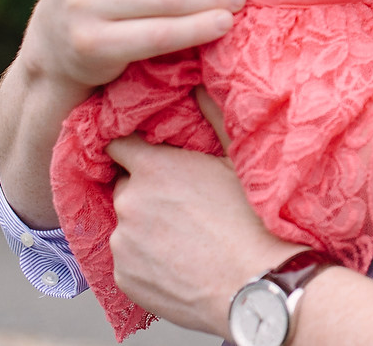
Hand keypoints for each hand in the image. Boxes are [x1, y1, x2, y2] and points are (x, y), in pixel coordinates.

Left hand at [108, 136, 298, 333]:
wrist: (255, 285)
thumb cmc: (252, 221)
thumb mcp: (236, 162)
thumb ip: (210, 119)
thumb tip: (197, 86)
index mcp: (154, 168)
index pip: (117, 144)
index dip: (131, 149)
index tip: (144, 155)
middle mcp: (129, 202)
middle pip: (125, 187)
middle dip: (144, 190)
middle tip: (180, 203)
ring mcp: (123, 243)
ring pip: (127, 226)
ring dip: (145, 227)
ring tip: (185, 239)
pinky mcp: (123, 278)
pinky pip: (129, 261)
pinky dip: (146, 260)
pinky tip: (179, 263)